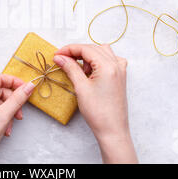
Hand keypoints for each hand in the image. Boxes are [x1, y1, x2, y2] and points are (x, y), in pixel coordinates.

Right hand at [53, 44, 136, 163]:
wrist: (112, 130)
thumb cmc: (98, 112)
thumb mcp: (81, 87)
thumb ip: (70, 68)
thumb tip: (60, 57)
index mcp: (108, 66)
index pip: (85, 49)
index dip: (69, 49)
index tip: (57, 54)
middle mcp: (116, 65)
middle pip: (93, 48)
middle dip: (77, 52)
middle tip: (62, 60)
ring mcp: (120, 70)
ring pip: (102, 52)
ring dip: (88, 56)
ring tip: (78, 69)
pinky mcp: (120, 77)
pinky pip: (110, 60)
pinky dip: (98, 61)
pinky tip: (91, 71)